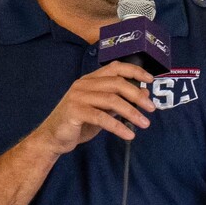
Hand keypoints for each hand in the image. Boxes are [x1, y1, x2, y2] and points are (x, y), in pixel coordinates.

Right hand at [32, 63, 157, 152]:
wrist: (53, 137)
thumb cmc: (80, 122)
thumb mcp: (104, 110)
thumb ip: (121, 100)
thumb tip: (145, 93)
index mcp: (91, 80)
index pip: (115, 67)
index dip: (134, 71)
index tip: (151, 80)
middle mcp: (84, 84)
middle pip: (117, 84)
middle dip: (137, 96)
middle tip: (152, 109)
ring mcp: (78, 97)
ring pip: (111, 100)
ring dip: (132, 112)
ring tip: (145, 124)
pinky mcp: (74, 111)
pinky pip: (101, 117)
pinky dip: (118, 126)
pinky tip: (129, 135)